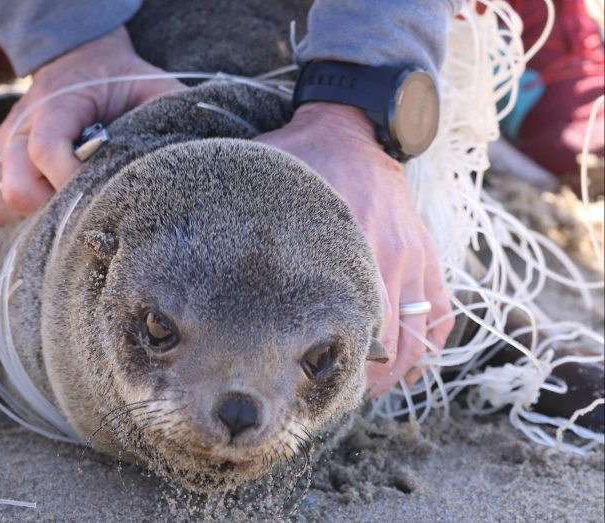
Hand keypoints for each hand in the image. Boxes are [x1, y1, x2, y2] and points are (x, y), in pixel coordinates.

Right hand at [0, 26, 185, 227]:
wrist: (82, 59)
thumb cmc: (123, 82)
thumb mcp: (155, 88)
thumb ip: (170, 112)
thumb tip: (196, 150)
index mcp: (58, 103)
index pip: (46, 148)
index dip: (70, 179)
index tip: (101, 195)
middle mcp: (21, 124)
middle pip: (17, 185)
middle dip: (53, 208)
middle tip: (85, 210)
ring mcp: (3, 146)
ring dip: (27, 219)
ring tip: (60, 220)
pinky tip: (26, 227)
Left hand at [255, 103, 453, 396]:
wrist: (353, 127)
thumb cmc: (303, 157)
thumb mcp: (269, 184)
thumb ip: (240, 219)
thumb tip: (193, 247)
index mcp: (343, 247)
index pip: (343, 327)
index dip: (327, 366)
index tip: (307, 386)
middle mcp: (383, 259)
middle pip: (383, 345)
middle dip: (361, 381)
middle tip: (333, 399)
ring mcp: (412, 260)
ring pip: (416, 338)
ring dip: (397, 374)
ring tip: (371, 392)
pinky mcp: (428, 256)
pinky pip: (440, 313)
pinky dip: (429, 346)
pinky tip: (409, 367)